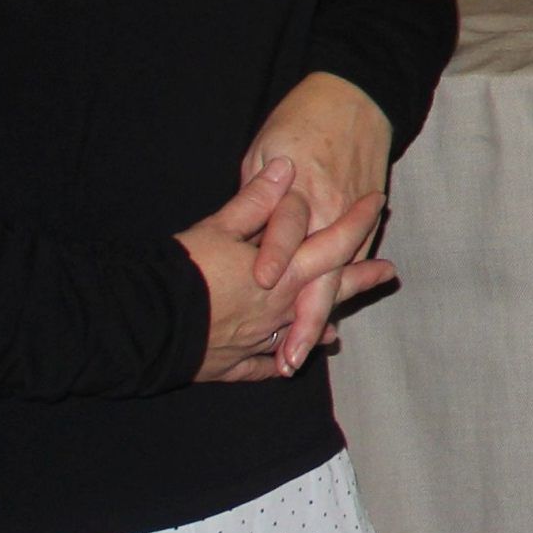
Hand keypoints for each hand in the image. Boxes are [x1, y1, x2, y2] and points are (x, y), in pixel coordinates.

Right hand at [176, 159, 393, 384]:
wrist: (145, 325)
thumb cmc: (183, 272)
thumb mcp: (218, 228)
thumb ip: (255, 201)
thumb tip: (285, 168)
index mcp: (284, 273)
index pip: (334, 243)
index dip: (358, 221)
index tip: (377, 204)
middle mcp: (280, 309)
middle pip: (330, 292)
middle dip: (360, 279)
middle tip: (386, 272)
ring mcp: (260, 340)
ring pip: (300, 330)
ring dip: (320, 322)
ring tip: (337, 328)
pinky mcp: (233, 363)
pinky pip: (264, 364)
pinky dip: (279, 359)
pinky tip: (287, 363)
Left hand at [240, 72, 393, 367]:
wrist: (358, 96)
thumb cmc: (303, 117)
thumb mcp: (265, 145)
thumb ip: (254, 191)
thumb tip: (243, 227)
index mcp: (302, 189)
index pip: (286, 227)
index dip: (274, 253)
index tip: (261, 283)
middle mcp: (330, 211)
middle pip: (322, 272)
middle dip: (307, 318)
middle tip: (292, 357)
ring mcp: (351, 219)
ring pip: (339, 275)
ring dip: (324, 313)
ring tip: (310, 349)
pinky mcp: (364, 221)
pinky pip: (352, 262)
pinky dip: (341, 291)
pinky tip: (328, 319)